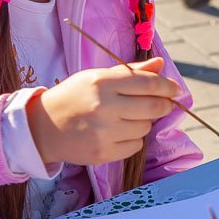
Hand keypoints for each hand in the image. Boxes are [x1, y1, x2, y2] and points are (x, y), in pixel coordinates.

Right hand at [26, 57, 180, 165]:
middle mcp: (104, 106)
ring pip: (145, 127)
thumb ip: (131, 71)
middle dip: (164, 104)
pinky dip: (133, 139)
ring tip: (128, 117)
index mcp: (103, 82)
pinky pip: (135, 145)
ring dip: (144, 122)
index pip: (148, 84)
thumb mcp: (98, 76)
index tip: (175, 89)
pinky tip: (119, 132)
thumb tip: (161, 65)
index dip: (167, 86)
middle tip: (164, 104)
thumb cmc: (75, 97)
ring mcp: (103, 132)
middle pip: (153, 107)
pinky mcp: (103, 153)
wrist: (43, 128)